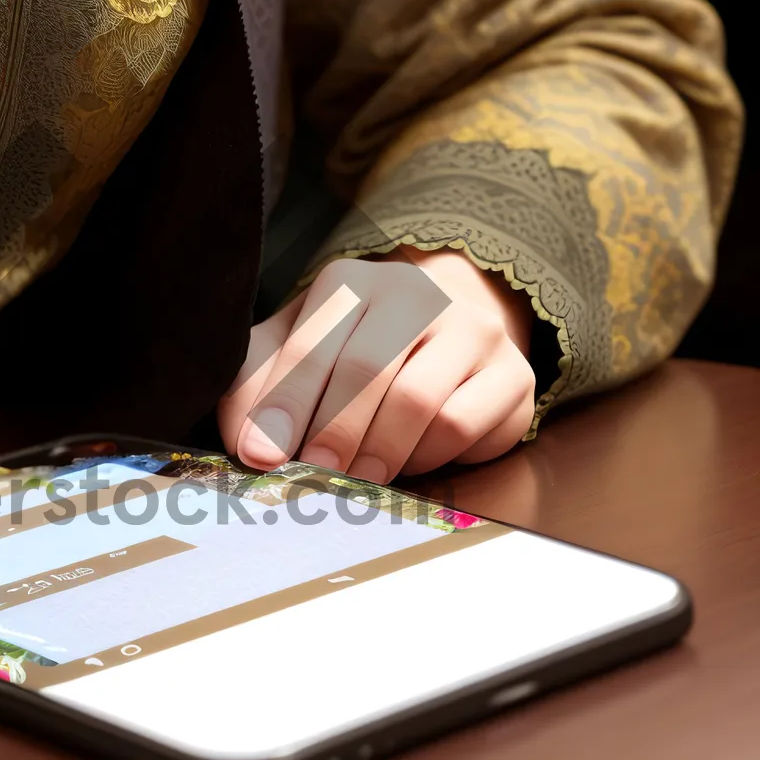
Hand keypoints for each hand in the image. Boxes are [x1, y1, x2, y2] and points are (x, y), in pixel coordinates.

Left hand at [219, 248, 535, 481]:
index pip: (311, 346)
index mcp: (352, 282)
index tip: (261, 455)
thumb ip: (258, 388)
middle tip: (313, 477)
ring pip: (419, 403)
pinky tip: (409, 458)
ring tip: (358, 478)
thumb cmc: (352, 347)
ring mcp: (471, 329)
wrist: (443, 328)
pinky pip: (463, 426)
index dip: (283, 406)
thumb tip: (247, 444)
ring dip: (380, 453)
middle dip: (333, 434)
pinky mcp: (512, 372)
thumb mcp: (295, 352)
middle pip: (367, 371)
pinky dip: (427, 455)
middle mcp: (416, 292)